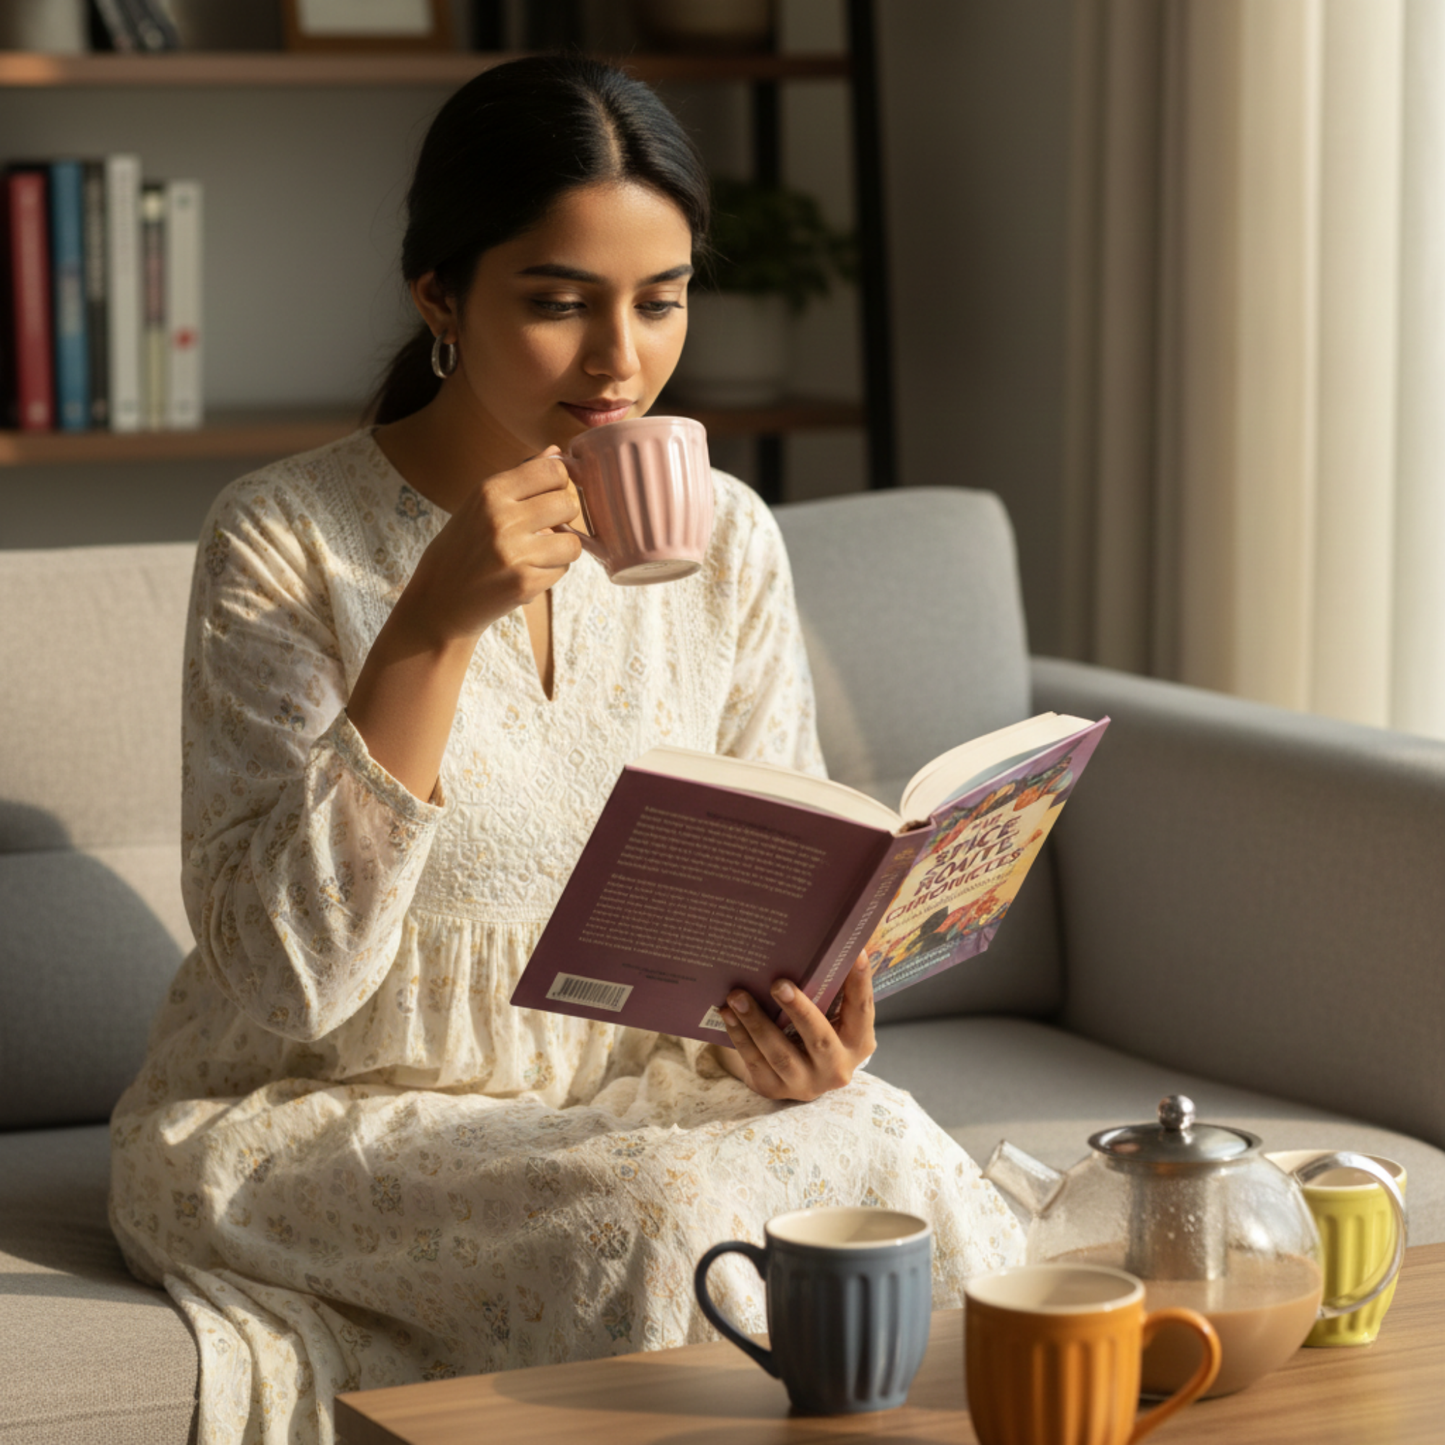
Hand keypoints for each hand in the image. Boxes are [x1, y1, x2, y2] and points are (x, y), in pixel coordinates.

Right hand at [396, 448, 582, 645]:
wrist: (439, 602)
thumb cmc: (462, 549)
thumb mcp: (481, 504)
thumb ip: (520, 478)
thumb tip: (557, 451)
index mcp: (490, 491)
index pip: (553, 471)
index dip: (560, 484)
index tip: (551, 496)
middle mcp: (502, 517)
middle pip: (569, 504)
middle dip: (564, 518)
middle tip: (546, 529)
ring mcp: (514, 552)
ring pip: (573, 542)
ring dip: (561, 549)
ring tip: (537, 554)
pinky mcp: (525, 583)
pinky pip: (563, 570)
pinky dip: (551, 573)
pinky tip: (527, 574)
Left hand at [713, 955, 875, 1100]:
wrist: (791, 1072)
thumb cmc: (813, 1028)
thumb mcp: (831, 1013)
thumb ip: (833, 986)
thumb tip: (835, 938)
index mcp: (858, 1043)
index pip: (862, 1010)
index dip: (860, 982)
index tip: (856, 953)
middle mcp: (837, 1068)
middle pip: (819, 1039)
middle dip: (798, 1010)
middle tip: (778, 983)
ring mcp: (805, 1083)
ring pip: (780, 1053)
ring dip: (757, 1022)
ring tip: (737, 995)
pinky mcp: (774, 1089)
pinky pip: (755, 1061)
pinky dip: (739, 1035)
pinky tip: (727, 1013)